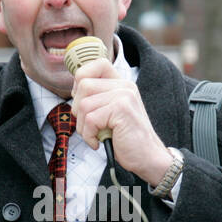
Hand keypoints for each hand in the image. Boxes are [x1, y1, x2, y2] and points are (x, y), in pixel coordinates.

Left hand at [70, 58, 171, 185]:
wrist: (147, 158)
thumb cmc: (126, 139)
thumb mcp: (111, 113)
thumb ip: (98, 97)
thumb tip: (74, 89)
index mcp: (122, 84)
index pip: (97, 64)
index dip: (82, 79)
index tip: (85, 101)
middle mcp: (124, 86)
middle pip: (83, 85)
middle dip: (78, 109)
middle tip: (91, 125)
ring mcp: (124, 96)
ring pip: (84, 104)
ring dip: (83, 125)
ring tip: (96, 135)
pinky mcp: (122, 110)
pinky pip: (90, 119)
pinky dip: (89, 135)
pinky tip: (98, 142)